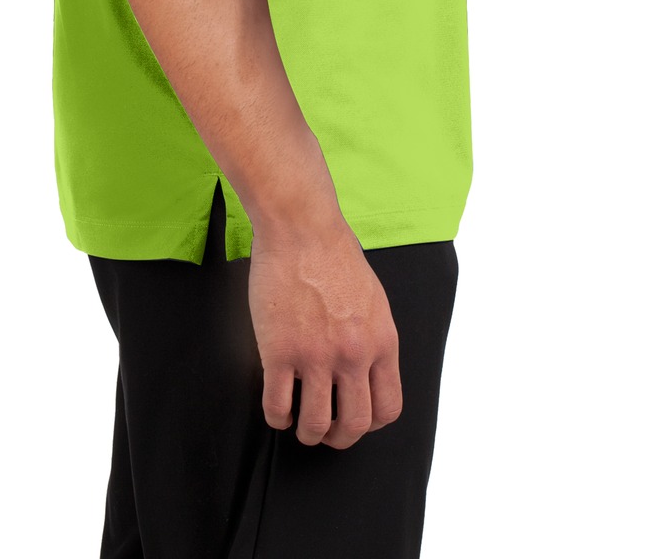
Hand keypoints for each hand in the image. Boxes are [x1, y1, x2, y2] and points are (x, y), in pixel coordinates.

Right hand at [247, 213, 402, 448]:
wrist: (301, 227)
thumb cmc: (333, 254)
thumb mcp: (373, 300)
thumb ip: (373, 338)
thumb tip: (366, 371)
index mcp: (381, 342)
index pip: (388, 407)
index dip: (370, 423)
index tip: (355, 419)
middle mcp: (353, 354)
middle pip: (354, 424)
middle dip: (339, 437)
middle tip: (326, 432)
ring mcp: (316, 355)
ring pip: (316, 424)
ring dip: (307, 432)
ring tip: (299, 424)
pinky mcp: (280, 350)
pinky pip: (278, 405)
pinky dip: (277, 417)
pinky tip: (277, 408)